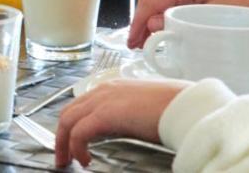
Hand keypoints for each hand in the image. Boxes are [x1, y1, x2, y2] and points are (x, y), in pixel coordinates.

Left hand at [54, 79, 186, 166]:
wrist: (187, 106)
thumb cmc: (175, 108)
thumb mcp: (143, 109)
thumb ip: (127, 115)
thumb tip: (123, 128)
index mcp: (112, 88)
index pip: (81, 104)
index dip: (72, 123)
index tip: (71, 140)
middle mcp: (103, 90)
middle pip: (68, 112)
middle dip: (61, 135)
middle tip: (63, 154)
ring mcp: (102, 100)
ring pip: (68, 121)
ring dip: (64, 143)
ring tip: (67, 160)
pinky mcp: (105, 114)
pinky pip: (79, 133)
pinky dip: (76, 147)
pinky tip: (85, 160)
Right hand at [128, 0, 248, 47]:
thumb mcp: (215, 16)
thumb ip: (182, 20)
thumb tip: (154, 25)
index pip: (150, 1)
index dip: (137, 22)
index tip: (132, 42)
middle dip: (140, 21)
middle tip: (136, 44)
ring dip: (150, 18)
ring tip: (147, 39)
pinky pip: (171, 0)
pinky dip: (162, 14)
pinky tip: (163, 27)